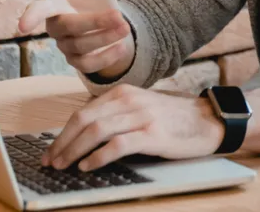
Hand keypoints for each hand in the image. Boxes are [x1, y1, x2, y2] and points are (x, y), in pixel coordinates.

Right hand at [17, 0, 133, 78]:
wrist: (111, 15)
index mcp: (53, 3)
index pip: (39, 9)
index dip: (31, 16)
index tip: (22, 25)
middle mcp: (56, 26)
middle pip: (68, 27)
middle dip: (94, 22)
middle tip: (119, 16)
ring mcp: (66, 45)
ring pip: (80, 47)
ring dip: (106, 38)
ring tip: (125, 27)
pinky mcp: (79, 61)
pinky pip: (88, 66)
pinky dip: (107, 57)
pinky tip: (121, 46)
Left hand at [43, 85, 223, 170]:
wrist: (209, 120)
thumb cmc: (175, 117)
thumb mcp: (142, 106)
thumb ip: (117, 113)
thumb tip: (85, 132)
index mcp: (124, 92)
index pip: (83, 112)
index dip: (62, 133)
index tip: (51, 150)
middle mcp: (130, 101)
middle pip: (84, 120)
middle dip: (62, 142)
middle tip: (50, 161)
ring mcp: (142, 116)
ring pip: (96, 131)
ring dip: (74, 150)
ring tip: (63, 165)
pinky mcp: (154, 134)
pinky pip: (118, 144)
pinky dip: (98, 156)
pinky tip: (88, 166)